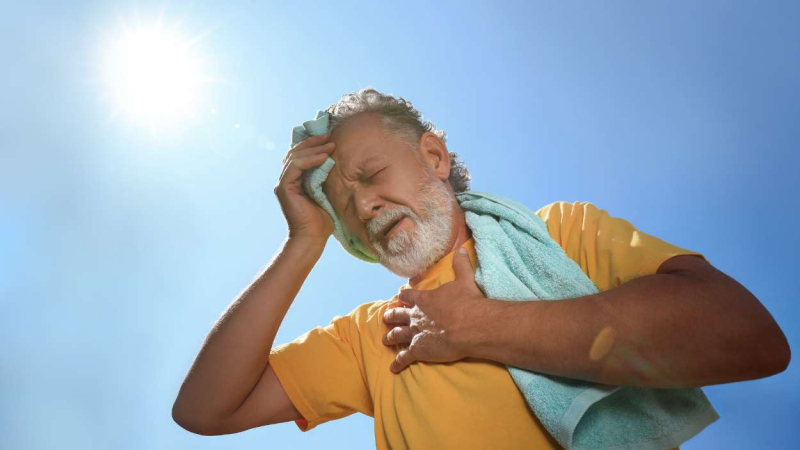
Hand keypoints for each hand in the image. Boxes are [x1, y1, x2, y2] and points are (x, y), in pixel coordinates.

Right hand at [274, 134, 335, 243]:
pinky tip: (324, 157)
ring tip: (330, 145)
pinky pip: (296, 166)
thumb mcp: (326, 193)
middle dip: (313, 142)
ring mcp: (284, 183)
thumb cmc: (322, 220)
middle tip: (329, 135)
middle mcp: (286, 180)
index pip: (300, 155)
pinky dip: (310, 159)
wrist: (313, 238)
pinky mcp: (284, 188)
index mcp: (294, 180)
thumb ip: (325, 177)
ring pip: (295, 156)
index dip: (313, 144)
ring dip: (314, 148)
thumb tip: (336, 161)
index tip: (330, 138)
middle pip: (295, 152)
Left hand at [382, 247, 487, 372]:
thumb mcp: (465, 280)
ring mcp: (415, 334)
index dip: (403, 297)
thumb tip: (462, 250)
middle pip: (397, 315)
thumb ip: (461, 265)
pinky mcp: (418, 351)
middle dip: (391, 316)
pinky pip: (404, 358)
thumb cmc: (467, 302)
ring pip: (397, 335)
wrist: (470, 325)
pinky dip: (398, 363)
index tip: (399, 297)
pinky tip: (393, 368)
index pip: (407, 295)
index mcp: (424, 299)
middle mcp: (415, 316)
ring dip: (390, 338)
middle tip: (385, 318)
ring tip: (385, 340)